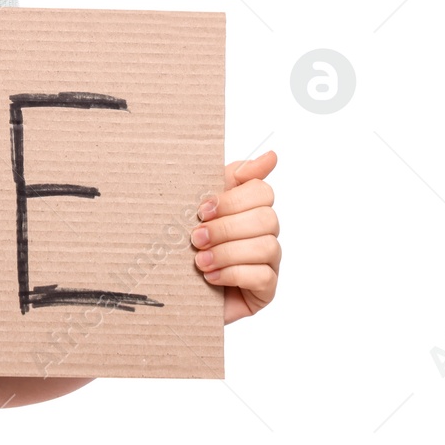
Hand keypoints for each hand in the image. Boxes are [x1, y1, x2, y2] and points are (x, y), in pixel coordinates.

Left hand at [191, 149, 279, 323]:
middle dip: (226, 227)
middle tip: (196, 238)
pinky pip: (264, 277)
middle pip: (266, 218)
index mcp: (248, 208)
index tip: (203, 209)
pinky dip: (233, 274)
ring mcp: (269, 262)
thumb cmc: (185, 244)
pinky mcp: (266, 290)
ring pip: (267, 246)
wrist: (171, 289)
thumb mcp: (199, 206)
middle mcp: (264, 233)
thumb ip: (230, 178)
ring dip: (227, 252)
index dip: (234, 199)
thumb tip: (272, 155)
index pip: (262, 191)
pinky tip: (211, 278)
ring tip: (199, 261)